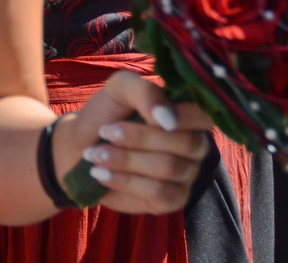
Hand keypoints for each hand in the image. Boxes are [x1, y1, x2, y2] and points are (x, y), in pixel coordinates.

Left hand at [52, 71, 209, 214]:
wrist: (82, 146)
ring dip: (125, 160)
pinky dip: (125, 182)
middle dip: (138, 137)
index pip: (205, 115)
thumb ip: (146, 93)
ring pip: (168, 168)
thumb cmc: (107, 113)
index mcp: (188, 113)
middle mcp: (195, 144)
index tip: (145, 115)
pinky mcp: (173, 199)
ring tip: (95, 154)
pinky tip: (101, 174)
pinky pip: (159, 194)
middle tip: (104, 131)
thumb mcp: (121, 88)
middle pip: (185, 143)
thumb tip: (168, 119)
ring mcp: (187, 173)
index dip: (183, 116)